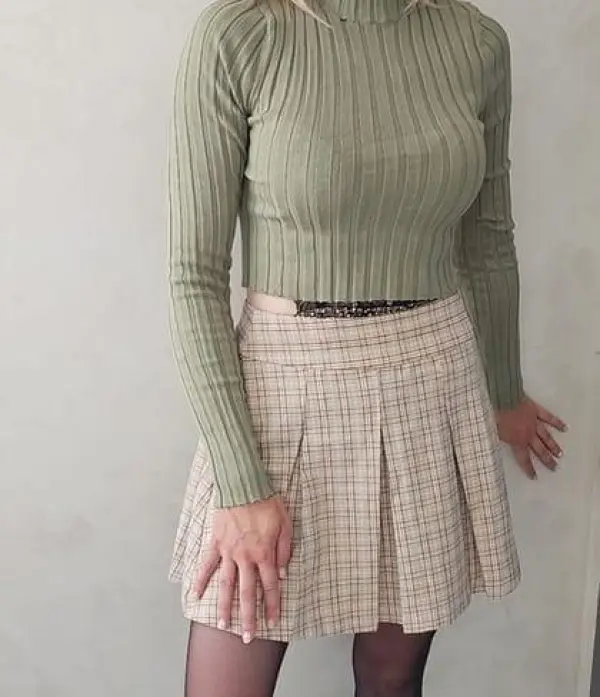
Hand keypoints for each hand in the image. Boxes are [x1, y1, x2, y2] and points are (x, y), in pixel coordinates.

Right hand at [194, 496, 291, 643]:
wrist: (244, 484)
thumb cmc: (267, 501)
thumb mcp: (285, 524)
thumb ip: (284, 550)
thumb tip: (283, 573)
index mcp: (265, 553)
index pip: (271, 585)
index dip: (273, 604)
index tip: (273, 621)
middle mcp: (245, 556)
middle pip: (247, 592)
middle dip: (248, 617)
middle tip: (247, 637)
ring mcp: (228, 551)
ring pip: (226, 584)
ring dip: (224, 607)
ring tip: (223, 625)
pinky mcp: (215, 542)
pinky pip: (207, 564)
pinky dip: (200, 579)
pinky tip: (196, 594)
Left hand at [496, 396, 566, 478]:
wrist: (502, 397)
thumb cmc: (495, 414)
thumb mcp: (494, 431)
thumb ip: (502, 440)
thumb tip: (504, 444)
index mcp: (517, 440)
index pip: (523, 458)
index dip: (528, 468)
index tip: (534, 476)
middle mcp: (528, 434)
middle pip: (539, 450)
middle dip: (547, 460)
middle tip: (554, 467)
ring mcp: (534, 422)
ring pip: (546, 437)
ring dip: (553, 446)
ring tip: (559, 454)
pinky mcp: (536, 410)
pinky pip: (549, 418)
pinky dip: (557, 423)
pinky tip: (564, 428)